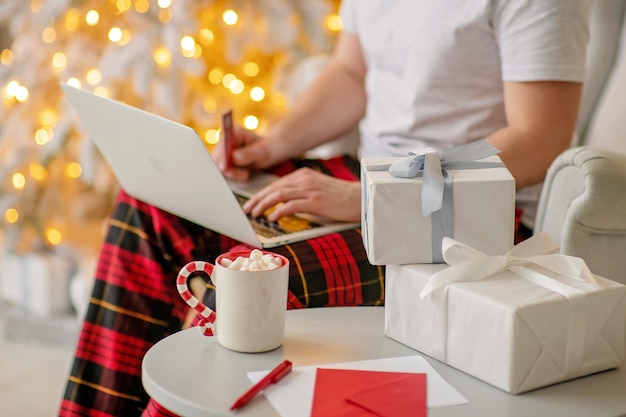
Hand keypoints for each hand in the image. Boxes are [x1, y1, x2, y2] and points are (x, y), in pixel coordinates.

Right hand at [214, 126, 276, 181]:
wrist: (269, 153)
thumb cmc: (267, 150)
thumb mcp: (262, 152)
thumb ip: (248, 154)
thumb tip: (234, 157)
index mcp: (233, 132)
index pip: (221, 146)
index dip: (221, 158)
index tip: (226, 168)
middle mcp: (225, 140)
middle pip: (217, 158)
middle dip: (229, 170)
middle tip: (245, 175)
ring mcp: (223, 151)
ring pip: (219, 167)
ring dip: (232, 174)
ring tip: (246, 174)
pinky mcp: (223, 161)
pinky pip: (223, 172)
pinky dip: (233, 176)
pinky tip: (243, 175)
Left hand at [242, 168, 361, 222]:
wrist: (361, 198)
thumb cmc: (340, 198)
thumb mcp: (317, 190)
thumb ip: (301, 193)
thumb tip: (284, 205)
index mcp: (304, 175)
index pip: (277, 184)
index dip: (262, 194)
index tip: (252, 203)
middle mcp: (305, 179)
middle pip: (274, 188)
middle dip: (257, 199)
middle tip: (247, 209)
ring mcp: (310, 189)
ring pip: (279, 194)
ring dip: (263, 204)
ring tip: (254, 214)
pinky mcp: (315, 201)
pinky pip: (291, 205)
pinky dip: (278, 211)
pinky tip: (272, 218)